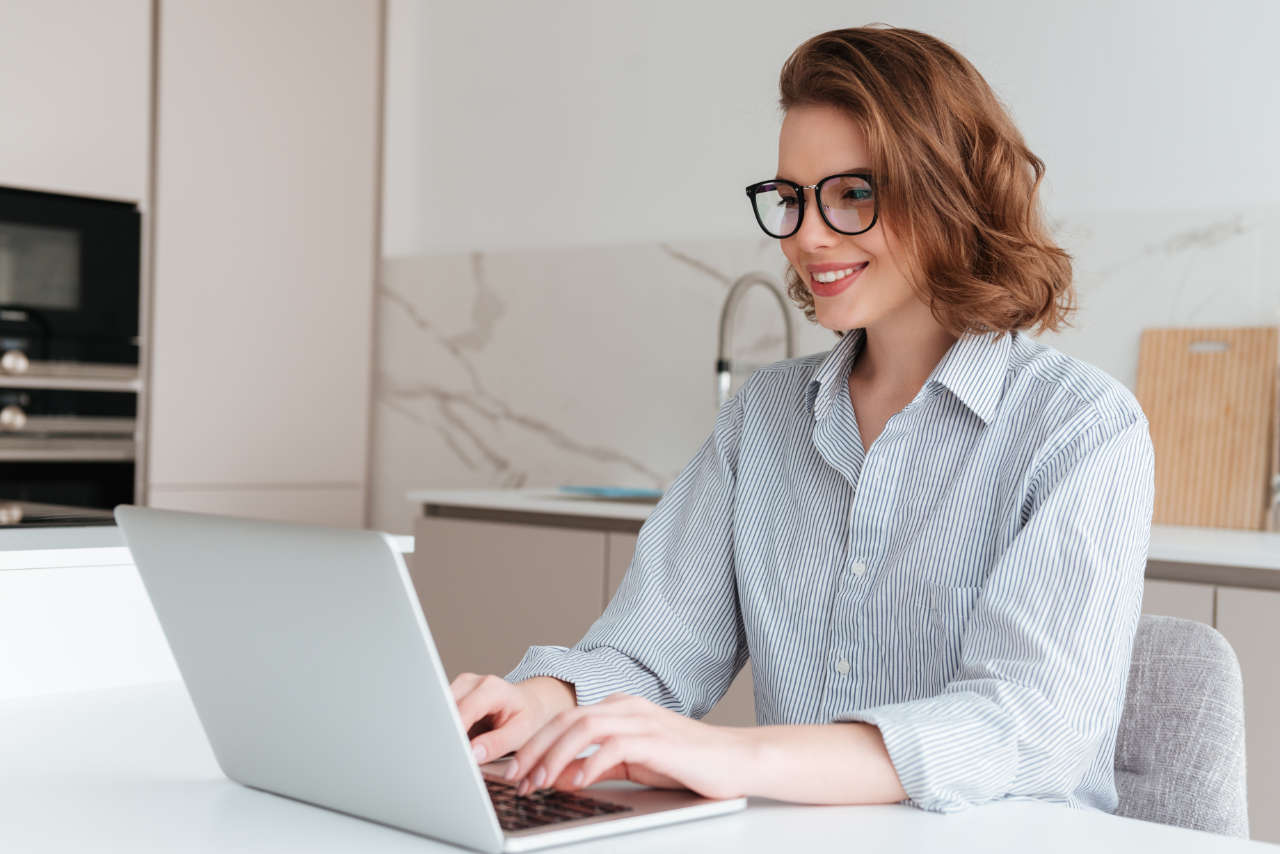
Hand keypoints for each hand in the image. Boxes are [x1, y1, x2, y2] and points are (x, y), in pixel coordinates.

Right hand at [450, 673, 575, 764]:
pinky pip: (442, 715)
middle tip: (450, 758)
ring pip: (439, 712)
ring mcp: (460, 687)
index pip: (464, 711)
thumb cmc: (529, 715)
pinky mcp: (453, 696)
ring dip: (444, 733)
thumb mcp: (521, 732)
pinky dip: (446, 731)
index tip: (452, 755)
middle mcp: (472, 682)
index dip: (455, 734)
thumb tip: (472, 754)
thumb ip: (497, 744)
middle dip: (445, 734)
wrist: (532, 701)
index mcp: (492, 688)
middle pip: (446, 710)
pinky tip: (455, 742)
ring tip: (455, 750)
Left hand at [504, 693, 754, 800]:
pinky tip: (576, 782)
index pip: (565, 719)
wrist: (736, 760)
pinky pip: (614, 746)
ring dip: (555, 756)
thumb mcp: (634, 763)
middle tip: (517, 779)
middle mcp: (627, 707)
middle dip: (536, 749)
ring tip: (540, 782)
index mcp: (619, 707)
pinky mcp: (657, 740)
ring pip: (584, 728)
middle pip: (567, 719)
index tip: (516, 771)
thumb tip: (562, 776)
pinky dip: (590, 764)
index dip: (536, 744)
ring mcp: (643, 720)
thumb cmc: (686, 763)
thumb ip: (599, 764)